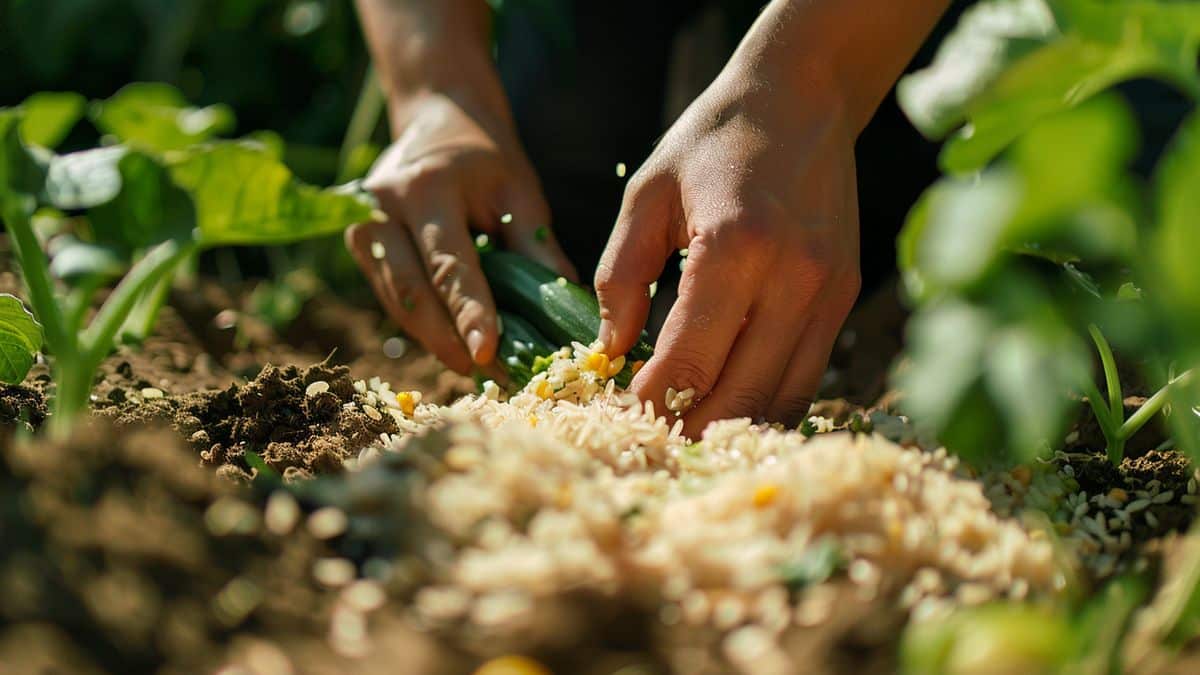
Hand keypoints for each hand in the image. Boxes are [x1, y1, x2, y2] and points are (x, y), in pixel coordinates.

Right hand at [345, 91, 575, 372]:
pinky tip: (452, 343)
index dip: (469, 313)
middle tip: (484, 373)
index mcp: (425, 189)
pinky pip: (392, 295)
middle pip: (412, 292)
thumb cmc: (486, 157)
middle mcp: (381, 208)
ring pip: (397, 301)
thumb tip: (565, 307)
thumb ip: (537, 247)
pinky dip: (423, 324)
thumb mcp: (519, 190)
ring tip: (473, 367)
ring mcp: (361, 226)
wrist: (436, 117)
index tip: (487, 354)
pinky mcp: (360, 243)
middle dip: (447, 339)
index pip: (449, 265)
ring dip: (434, 339)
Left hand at [595, 64, 860, 435]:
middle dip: (688, 429)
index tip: (621, 418)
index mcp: (735, 247)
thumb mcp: (646, 194)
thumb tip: (610, 351)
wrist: (802, 97)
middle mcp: (793, 277)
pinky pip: (809, 376)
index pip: (689, 363)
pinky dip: (769, 402)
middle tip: (650, 441)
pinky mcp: (846, 296)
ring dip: (731, 427)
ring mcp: (829, 291)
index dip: (651, 405)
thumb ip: (621, 276)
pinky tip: (732, 404)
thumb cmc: (713, 141)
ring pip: (781, 399)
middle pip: (739, 395)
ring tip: (688, 433)